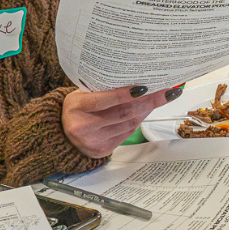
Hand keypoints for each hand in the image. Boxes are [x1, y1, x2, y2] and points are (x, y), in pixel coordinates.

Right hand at [62, 85, 181, 157]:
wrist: (61, 134)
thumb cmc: (78, 109)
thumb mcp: (82, 94)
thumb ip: (103, 89)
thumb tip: (137, 79)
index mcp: (76, 106)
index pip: (104, 99)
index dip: (125, 94)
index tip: (144, 87)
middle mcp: (83, 125)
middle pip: (123, 113)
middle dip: (149, 101)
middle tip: (166, 91)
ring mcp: (93, 140)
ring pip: (129, 123)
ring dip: (147, 110)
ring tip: (160, 98)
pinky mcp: (102, 150)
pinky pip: (128, 133)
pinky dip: (139, 120)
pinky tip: (146, 110)